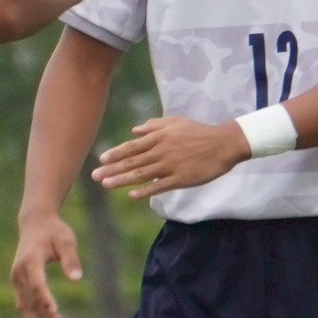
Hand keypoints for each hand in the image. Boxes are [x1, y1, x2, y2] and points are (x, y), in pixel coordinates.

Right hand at [12, 211, 83, 317]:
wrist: (34, 223)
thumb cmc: (54, 232)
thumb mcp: (66, 240)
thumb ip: (71, 259)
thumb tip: (76, 279)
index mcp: (31, 260)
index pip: (37, 283)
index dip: (44, 297)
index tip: (54, 310)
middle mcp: (19, 270)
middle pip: (31, 297)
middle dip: (45, 315)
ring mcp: (16, 277)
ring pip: (26, 303)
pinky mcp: (17, 281)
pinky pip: (21, 302)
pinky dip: (30, 315)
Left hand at [94, 116, 250, 199]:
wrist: (223, 144)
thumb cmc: (199, 132)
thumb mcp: (176, 122)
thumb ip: (154, 126)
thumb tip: (134, 129)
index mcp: (159, 137)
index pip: (133, 146)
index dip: (116, 153)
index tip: (101, 159)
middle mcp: (161, 151)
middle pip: (133, 161)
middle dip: (112, 169)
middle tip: (95, 176)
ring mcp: (170, 166)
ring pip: (142, 174)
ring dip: (122, 180)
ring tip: (106, 185)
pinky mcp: (181, 179)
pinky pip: (159, 186)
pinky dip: (145, 191)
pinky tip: (132, 195)